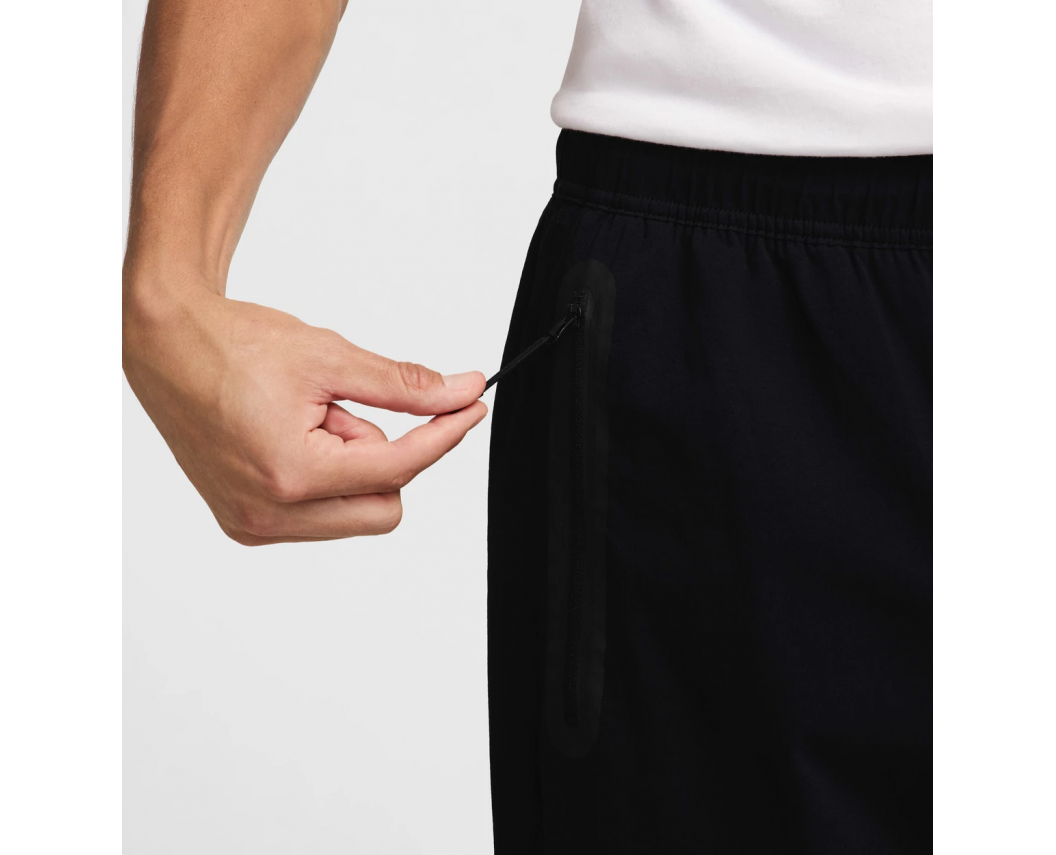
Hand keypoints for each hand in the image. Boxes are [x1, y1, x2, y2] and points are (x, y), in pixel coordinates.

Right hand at [123, 278, 486, 544]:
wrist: (166, 343)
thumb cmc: (232, 344)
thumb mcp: (330, 358)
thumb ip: (404, 386)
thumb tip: (459, 392)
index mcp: (292, 475)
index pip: (398, 468)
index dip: (443, 434)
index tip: (471, 407)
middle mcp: (269, 515)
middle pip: (384, 506)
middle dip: (385, 457)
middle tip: (349, 408)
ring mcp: (254, 525)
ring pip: (354, 513)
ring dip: (352, 466)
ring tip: (310, 417)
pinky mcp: (245, 523)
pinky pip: (319, 515)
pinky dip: (326, 477)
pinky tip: (294, 436)